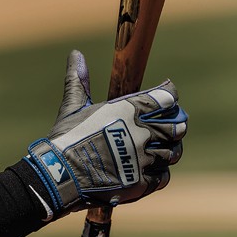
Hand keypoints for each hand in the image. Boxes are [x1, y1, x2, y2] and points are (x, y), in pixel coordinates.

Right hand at [24, 50, 186, 218]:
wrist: (59, 176)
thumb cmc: (65, 139)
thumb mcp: (73, 107)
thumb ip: (79, 80)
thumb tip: (76, 54)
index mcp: (129, 110)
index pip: (167, 97)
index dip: (170, 97)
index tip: (168, 99)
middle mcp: (142, 132)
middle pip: (177, 126)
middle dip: (176, 125)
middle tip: (171, 127)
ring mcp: (143, 158)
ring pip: (173, 152)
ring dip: (169, 150)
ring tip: (160, 149)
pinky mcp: (141, 182)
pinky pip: (164, 176)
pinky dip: (160, 173)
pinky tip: (150, 169)